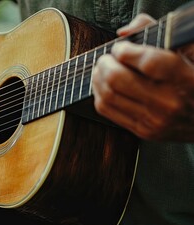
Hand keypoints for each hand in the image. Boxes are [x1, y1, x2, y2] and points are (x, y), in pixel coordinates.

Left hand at [92, 14, 193, 140]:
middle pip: (118, 79)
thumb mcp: (188, 53)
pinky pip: (107, 110)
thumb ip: (160, 34)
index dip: (126, 51)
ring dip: (98, 78)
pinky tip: (104, 85)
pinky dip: (99, 94)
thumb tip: (123, 33)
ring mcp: (155, 120)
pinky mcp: (143, 131)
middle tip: (106, 58)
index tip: (122, 47)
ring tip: (102, 69)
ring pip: (108, 95)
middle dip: (105, 63)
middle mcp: (169, 102)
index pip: (148, 62)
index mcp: (186, 78)